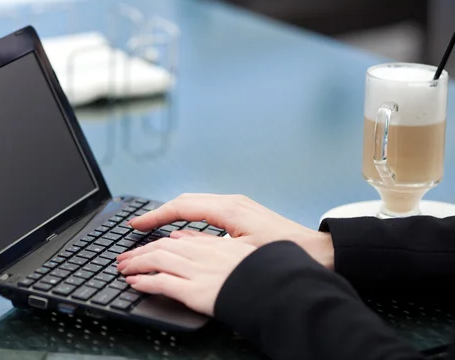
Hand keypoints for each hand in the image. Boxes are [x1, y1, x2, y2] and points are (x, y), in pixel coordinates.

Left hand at [117, 236, 255, 315]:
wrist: (278, 288)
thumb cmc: (263, 271)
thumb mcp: (240, 250)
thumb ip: (211, 243)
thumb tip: (182, 237)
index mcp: (214, 244)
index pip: (176, 238)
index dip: (155, 237)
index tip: (143, 240)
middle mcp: (203, 252)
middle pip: (161, 246)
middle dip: (139, 252)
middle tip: (124, 258)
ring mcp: (198, 270)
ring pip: (157, 260)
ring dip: (136, 264)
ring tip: (123, 269)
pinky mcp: (195, 290)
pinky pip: (162, 282)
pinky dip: (144, 282)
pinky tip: (134, 283)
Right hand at [129, 193, 333, 268]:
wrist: (317, 252)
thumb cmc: (284, 253)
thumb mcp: (242, 252)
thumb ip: (208, 244)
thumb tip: (178, 241)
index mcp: (229, 209)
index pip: (183, 206)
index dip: (156, 215)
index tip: (137, 223)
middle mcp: (232, 202)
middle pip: (186, 201)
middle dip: (160, 212)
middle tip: (138, 225)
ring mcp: (237, 206)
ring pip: (195, 203)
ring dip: (173, 213)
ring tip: (153, 225)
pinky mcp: (242, 213)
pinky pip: (206, 210)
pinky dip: (188, 217)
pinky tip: (182, 229)